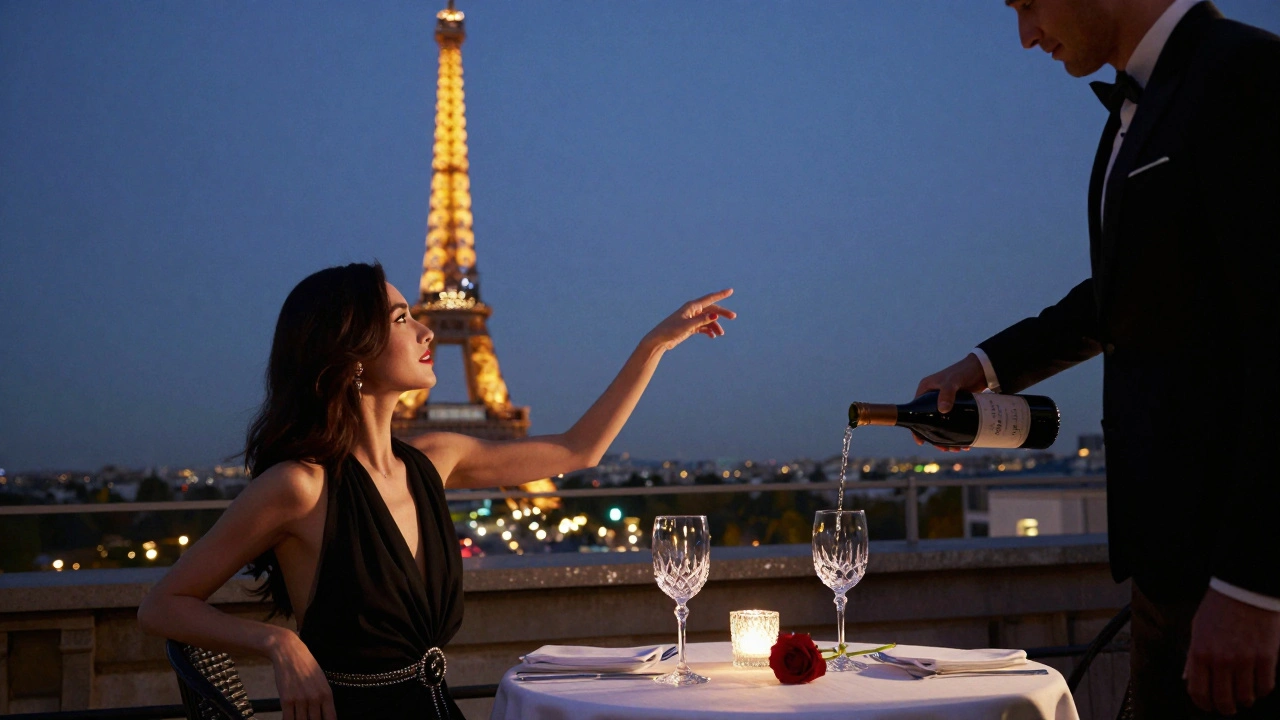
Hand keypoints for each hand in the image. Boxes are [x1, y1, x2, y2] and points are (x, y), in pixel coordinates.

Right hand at [267, 630, 336, 719]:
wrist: (289, 652)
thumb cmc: (306, 666)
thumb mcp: (321, 680)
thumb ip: (323, 698)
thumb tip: (325, 715)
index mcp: (327, 694)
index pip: (330, 719)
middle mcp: (315, 698)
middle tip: (308, 717)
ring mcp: (301, 699)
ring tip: (300, 717)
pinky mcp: (286, 700)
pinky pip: (288, 719)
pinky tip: (289, 718)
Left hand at [641, 289, 735, 351]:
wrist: (660, 340)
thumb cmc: (671, 330)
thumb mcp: (688, 326)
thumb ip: (702, 321)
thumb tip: (715, 316)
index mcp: (692, 306)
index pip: (710, 298)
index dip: (721, 294)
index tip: (731, 291)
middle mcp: (692, 310)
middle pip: (711, 309)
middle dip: (722, 313)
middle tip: (733, 317)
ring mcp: (691, 318)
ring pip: (708, 319)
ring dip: (715, 325)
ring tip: (720, 334)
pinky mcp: (690, 326)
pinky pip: (703, 326)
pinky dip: (708, 330)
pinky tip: (712, 336)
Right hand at [912, 353, 988, 451]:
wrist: (981, 369)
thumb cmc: (963, 372)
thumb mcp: (952, 382)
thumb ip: (947, 394)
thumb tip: (943, 410)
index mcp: (925, 391)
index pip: (915, 412)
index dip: (916, 428)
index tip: (921, 442)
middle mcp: (931, 398)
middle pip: (929, 423)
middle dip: (936, 438)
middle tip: (946, 449)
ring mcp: (944, 404)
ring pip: (942, 425)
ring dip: (948, 439)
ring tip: (957, 449)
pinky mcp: (956, 407)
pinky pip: (953, 424)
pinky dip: (957, 433)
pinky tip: (965, 442)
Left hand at [1184, 588, 1279, 714]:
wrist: (1243, 590)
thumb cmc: (1218, 609)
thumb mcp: (1197, 630)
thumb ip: (1193, 657)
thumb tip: (1187, 679)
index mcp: (1199, 653)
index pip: (1198, 692)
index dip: (1203, 705)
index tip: (1208, 706)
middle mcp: (1220, 660)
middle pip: (1223, 700)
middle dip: (1225, 708)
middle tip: (1228, 707)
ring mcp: (1244, 660)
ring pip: (1245, 697)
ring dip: (1244, 700)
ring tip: (1244, 694)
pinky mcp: (1266, 658)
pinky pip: (1265, 687)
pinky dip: (1261, 690)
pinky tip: (1257, 684)